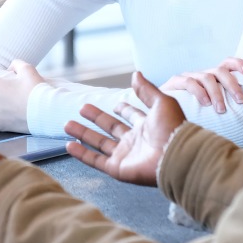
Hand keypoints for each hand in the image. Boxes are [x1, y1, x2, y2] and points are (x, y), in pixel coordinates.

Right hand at [64, 71, 185, 186]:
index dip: (124, 109)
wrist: (175, 156)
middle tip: (82, 108)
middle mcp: (135, 140)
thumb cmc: (173, 128)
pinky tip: (69, 145)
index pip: (132, 115)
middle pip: (111, 127)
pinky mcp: (118, 168)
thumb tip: (136, 74)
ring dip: (83, 134)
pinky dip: (82, 154)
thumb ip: (146, 89)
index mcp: (147, 124)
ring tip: (67, 124)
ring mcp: (126, 155)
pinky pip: (96, 161)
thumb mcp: (161, 102)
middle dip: (97, 118)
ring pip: (99, 143)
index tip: (115, 104)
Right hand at [160, 57, 242, 112]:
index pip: (227, 63)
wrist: (163, 112)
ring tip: (221, 110)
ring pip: (207, 77)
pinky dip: (199, 92)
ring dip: (217, 93)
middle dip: (232, 84)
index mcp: (213, 77)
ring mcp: (189, 76)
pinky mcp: (175, 82)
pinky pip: (189, 82)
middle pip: (220, 70)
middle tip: (241, 100)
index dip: (239, 63)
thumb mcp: (212, 108)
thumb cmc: (193, 114)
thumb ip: (227, 108)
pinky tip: (205, 103)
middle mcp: (202, 74)